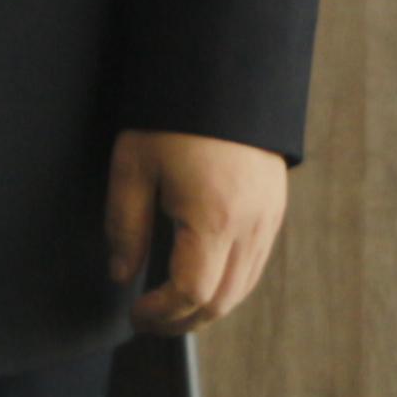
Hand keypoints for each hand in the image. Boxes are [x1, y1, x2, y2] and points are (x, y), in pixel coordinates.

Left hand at [105, 129, 290, 334]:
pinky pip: (255, 264)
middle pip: (223, 300)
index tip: (136, 315)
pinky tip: (201, 279)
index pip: (192, 292)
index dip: (162, 314)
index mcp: (215, 218)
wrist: (224, 73)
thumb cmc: (173, 117)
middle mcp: (251, 225)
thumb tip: (121, 274)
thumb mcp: (134, 165)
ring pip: (244, 287)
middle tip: (149, 322)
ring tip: (171, 308)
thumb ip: (124, 225)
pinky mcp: (275, 207)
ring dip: (207, 306)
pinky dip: (228, 284)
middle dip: (183, 321)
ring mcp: (269, 217)